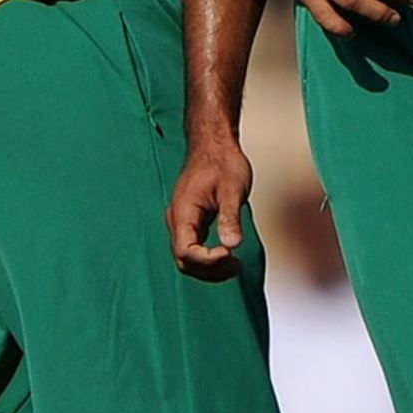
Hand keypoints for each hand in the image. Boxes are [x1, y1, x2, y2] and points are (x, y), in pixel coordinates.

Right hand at [167, 139, 252, 281]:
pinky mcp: (190, 221)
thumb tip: (232, 245)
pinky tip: (226, 255)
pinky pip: (193, 247)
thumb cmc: (223, 162)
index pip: (186, 251)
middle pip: (184, 259)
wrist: (214, 143)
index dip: (207, 261)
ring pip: (187, 256)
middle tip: (236, 266)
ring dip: (209, 266)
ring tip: (235, 264)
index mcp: (183, 212)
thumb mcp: (232, 189)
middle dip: (209, 269)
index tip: (230, 255)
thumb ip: (229, 217)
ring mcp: (182, 221)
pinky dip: (207, 257)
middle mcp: (177, 219)